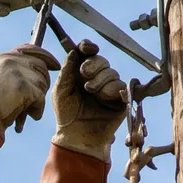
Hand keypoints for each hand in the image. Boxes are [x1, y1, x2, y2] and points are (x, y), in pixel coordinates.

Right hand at [0, 45, 58, 128]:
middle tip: (38, 97)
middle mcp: (11, 61)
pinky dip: (37, 109)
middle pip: (41, 66)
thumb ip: (11, 72)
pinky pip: (40, 98)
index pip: (30, 49)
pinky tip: (28, 116)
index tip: (56, 65)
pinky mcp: (24, 87)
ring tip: (26, 110)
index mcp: (3, 58)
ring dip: (37, 99)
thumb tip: (33, 71)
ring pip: (42, 83)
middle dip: (43, 83)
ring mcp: (18, 73)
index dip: (46, 56)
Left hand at [50, 40, 126, 160]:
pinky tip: (102, 96)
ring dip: (100, 79)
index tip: (85, 47)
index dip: (88, 46)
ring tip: (90, 91)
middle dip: (93, 64)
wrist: (76, 136)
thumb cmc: (66, 114)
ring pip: (112, 72)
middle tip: (84, 73)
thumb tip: (72, 52)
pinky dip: (112, 88)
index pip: (88, 53)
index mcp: (81, 73)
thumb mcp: (60, 91)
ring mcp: (109, 88)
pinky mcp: (120, 100)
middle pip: (101, 60)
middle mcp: (96, 78)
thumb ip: (66, 71)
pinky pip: (121, 86)